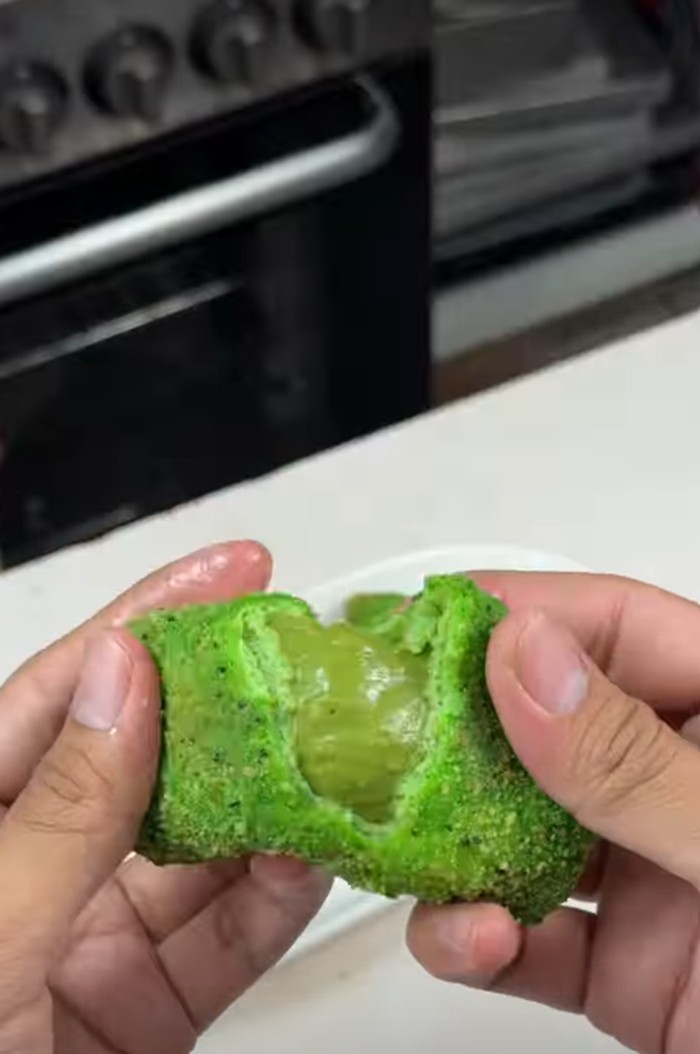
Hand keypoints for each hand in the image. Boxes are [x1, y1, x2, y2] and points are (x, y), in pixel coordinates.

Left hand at [0, 540, 329, 1053]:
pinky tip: (319, 860)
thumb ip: (57, 812)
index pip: (73, 688)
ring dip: (274, 804)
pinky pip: (223, 939)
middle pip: (155, 758)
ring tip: (341, 756)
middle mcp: (37, 864)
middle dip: (235, 708)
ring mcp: (92, 937)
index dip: (156, 617)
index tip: (235, 571)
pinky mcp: (143, 1010)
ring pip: (204, 847)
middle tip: (313, 664)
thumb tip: (122, 677)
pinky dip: (276, 899)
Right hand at [408, 571, 699, 1053]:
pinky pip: (525, 937)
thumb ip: (641, 764)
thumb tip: (527, 660)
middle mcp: (680, 787)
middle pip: (544, 725)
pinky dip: (477, 939)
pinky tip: (465, 937)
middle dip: (458, 729)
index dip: (520, 613)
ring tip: (410, 847)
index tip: (426, 623)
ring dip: (452, 841)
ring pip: (517, 831)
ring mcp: (645, 874)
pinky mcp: (619, 966)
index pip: (616, 629)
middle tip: (381, 732)